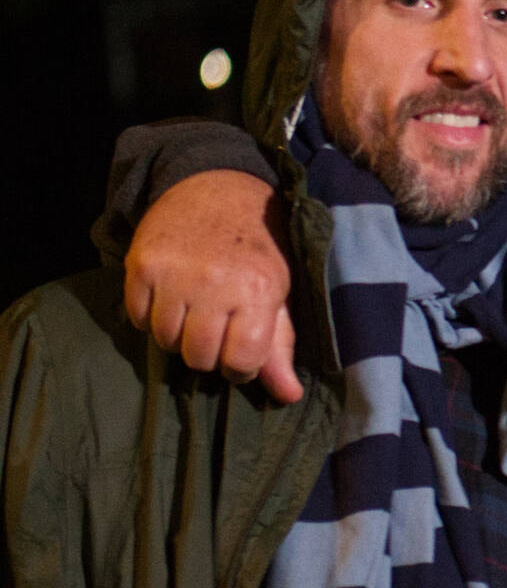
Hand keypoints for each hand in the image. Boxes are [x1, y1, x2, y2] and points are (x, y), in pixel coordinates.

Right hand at [124, 170, 302, 402]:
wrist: (217, 190)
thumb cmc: (257, 250)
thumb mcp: (278, 294)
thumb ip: (279, 347)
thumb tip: (288, 397)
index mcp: (258, 291)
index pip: (240, 361)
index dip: (240, 367)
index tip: (240, 354)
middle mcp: (216, 283)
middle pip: (199, 357)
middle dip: (208, 355)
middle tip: (216, 331)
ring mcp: (175, 274)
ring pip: (165, 341)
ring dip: (178, 337)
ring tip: (194, 314)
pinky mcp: (141, 264)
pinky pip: (138, 318)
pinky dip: (150, 318)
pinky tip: (169, 299)